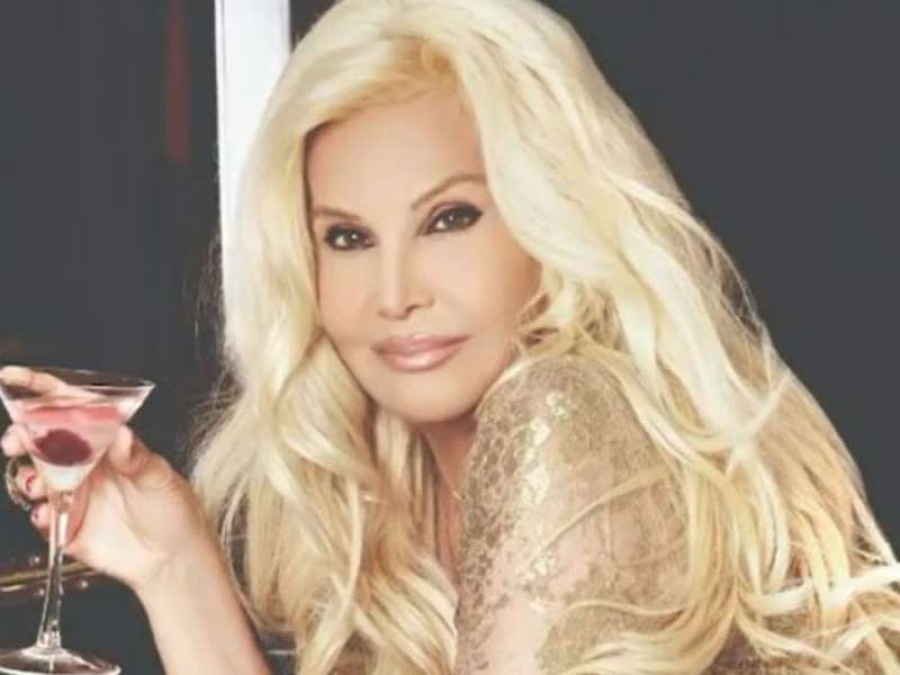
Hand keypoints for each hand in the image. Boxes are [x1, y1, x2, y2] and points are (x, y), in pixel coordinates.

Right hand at [1, 368, 214, 594]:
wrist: (173, 558)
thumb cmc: (174, 509)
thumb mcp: (160, 477)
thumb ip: (136, 457)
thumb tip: (121, 435)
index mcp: (109, 440)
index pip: (73, 408)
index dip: (42, 391)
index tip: (14, 378)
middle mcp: (87, 463)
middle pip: (43, 440)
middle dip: (22, 435)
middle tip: (16, 440)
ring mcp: (75, 493)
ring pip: (35, 475)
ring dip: (28, 476)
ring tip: (39, 484)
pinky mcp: (68, 524)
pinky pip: (41, 514)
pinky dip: (39, 513)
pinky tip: (51, 514)